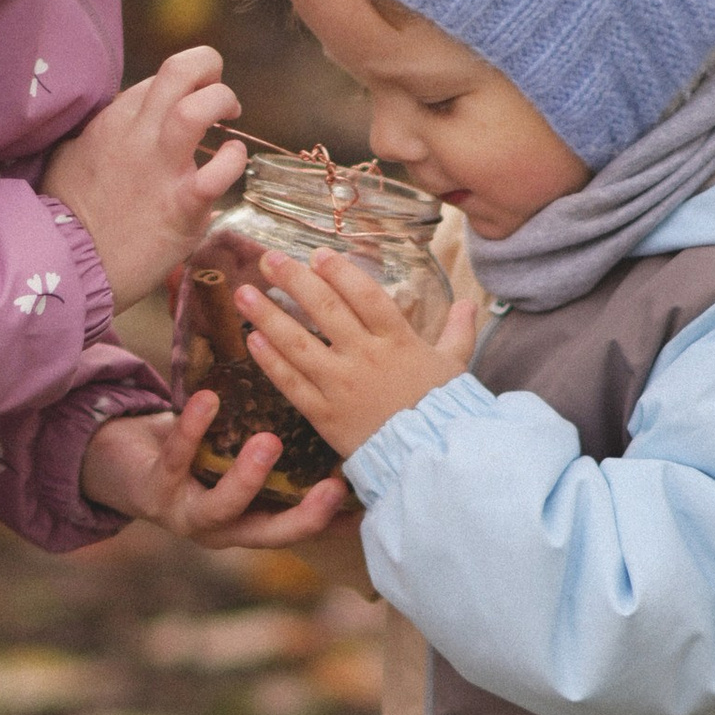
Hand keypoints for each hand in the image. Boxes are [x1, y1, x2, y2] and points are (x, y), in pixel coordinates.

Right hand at [43, 44, 244, 311]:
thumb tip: (112, 128)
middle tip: (218, 91)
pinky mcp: (182, 205)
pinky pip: (219, 170)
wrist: (72, 266)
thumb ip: (97, 135)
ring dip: (222, 101)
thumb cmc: (68, 216)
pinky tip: (234, 160)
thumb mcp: (70, 157)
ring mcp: (161, 167)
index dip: (180, 85)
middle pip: (179, 70)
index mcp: (112, 121)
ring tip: (230, 117)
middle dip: (208, 67)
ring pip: (198, 108)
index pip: (157, 80)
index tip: (188, 101)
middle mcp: (137, 134)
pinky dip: (235, 159)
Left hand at [81, 398, 351, 548]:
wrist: (127, 465)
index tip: (370, 508)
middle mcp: (224, 529)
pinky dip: (192, 428)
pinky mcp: (153, 488)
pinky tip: (208, 399)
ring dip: (247, 477)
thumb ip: (286, 446)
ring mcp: (187, 514)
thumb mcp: (242, 456)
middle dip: (304, 515)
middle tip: (334, 488)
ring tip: (270, 442)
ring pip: (220, 505)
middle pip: (268, 533)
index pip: (301, 528)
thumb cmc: (200, 457)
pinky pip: (176, 458)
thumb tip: (344, 416)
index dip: (334, 524)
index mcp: (252, 522)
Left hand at [238, 248, 481, 461]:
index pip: (365, 295)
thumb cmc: (444, 411)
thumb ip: (458, 332)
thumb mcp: (456, 366)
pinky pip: (291, 383)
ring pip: (298, 344)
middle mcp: (366, 357)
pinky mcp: (324, 414)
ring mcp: (341, 385)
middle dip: (294, 281)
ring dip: (268, 316)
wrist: (429, 460)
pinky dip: (270, 361)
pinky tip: (253, 339)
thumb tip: (470, 303)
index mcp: (398, 341)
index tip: (318, 253)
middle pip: (325, 311)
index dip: (340, 272)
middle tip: (269, 259)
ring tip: (245, 293)